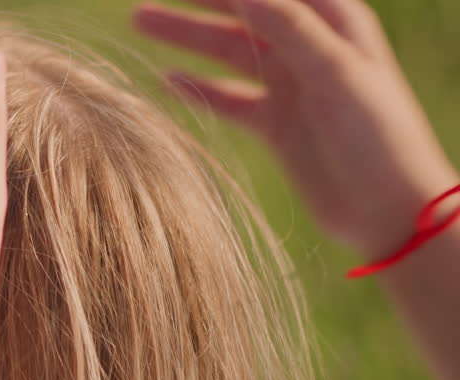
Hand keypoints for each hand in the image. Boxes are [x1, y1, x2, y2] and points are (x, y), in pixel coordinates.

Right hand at [134, 0, 457, 257]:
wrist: (388, 208)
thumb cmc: (378, 136)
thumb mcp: (336, 73)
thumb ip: (290, 28)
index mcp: (334, 21)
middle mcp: (309, 48)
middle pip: (244, 12)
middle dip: (199, 1)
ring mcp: (290, 86)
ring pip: (228, 51)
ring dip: (187, 37)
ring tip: (142, 22)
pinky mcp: (276, 124)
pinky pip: (228, 98)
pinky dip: (198, 89)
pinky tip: (167, 79)